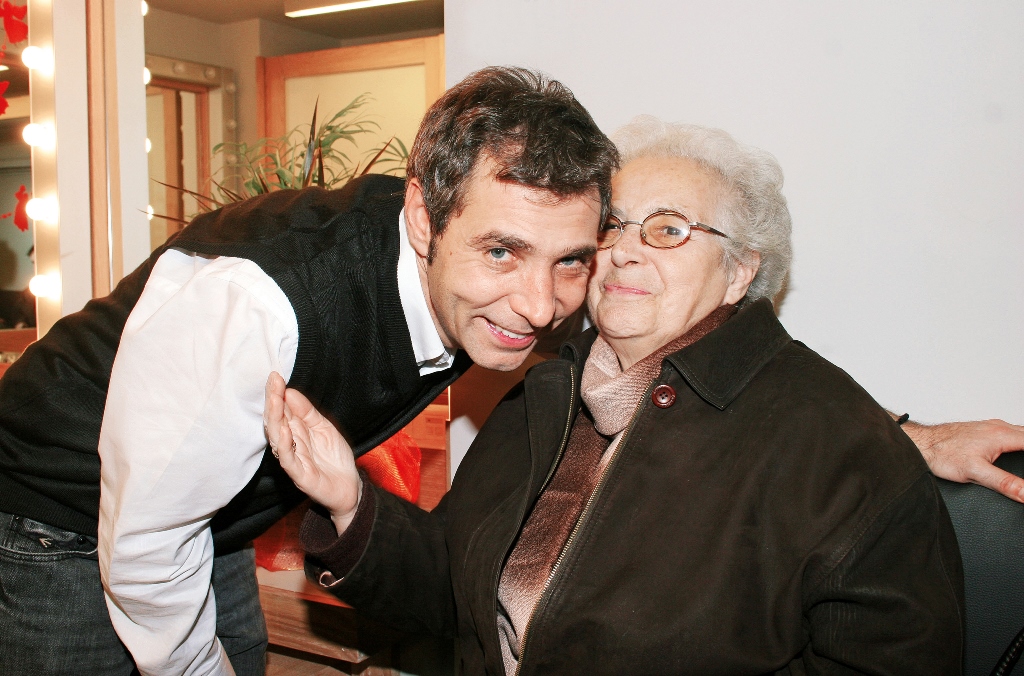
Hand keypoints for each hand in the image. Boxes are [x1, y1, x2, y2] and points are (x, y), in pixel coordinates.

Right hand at [264, 372, 361, 532]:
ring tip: (275, 401)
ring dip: (275, 419)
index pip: (282, 411)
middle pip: (276, 421)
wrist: (350, 486)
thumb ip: (307, 412)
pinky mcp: (300, 476)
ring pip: (278, 439)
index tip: (275, 376)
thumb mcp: (324, 427)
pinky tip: (285, 430)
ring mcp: (293, 460)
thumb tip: (290, 391)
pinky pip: (289, 460)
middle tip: (273, 382)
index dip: (277, 394)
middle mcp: (290, 444)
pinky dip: (285, 445)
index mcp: (295, 432)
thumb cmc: (334, 458)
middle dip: (273, 401)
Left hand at [903, 419, 1023, 502]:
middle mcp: (1000, 427)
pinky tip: (1020, 449)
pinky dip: (1023, 439)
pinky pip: (1013, 432)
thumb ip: (1004, 483)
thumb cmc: (942, 453)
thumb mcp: (975, 473)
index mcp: (1002, 435)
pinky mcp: (985, 430)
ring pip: (1023, 432)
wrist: (921, 442)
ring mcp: (992, 427)